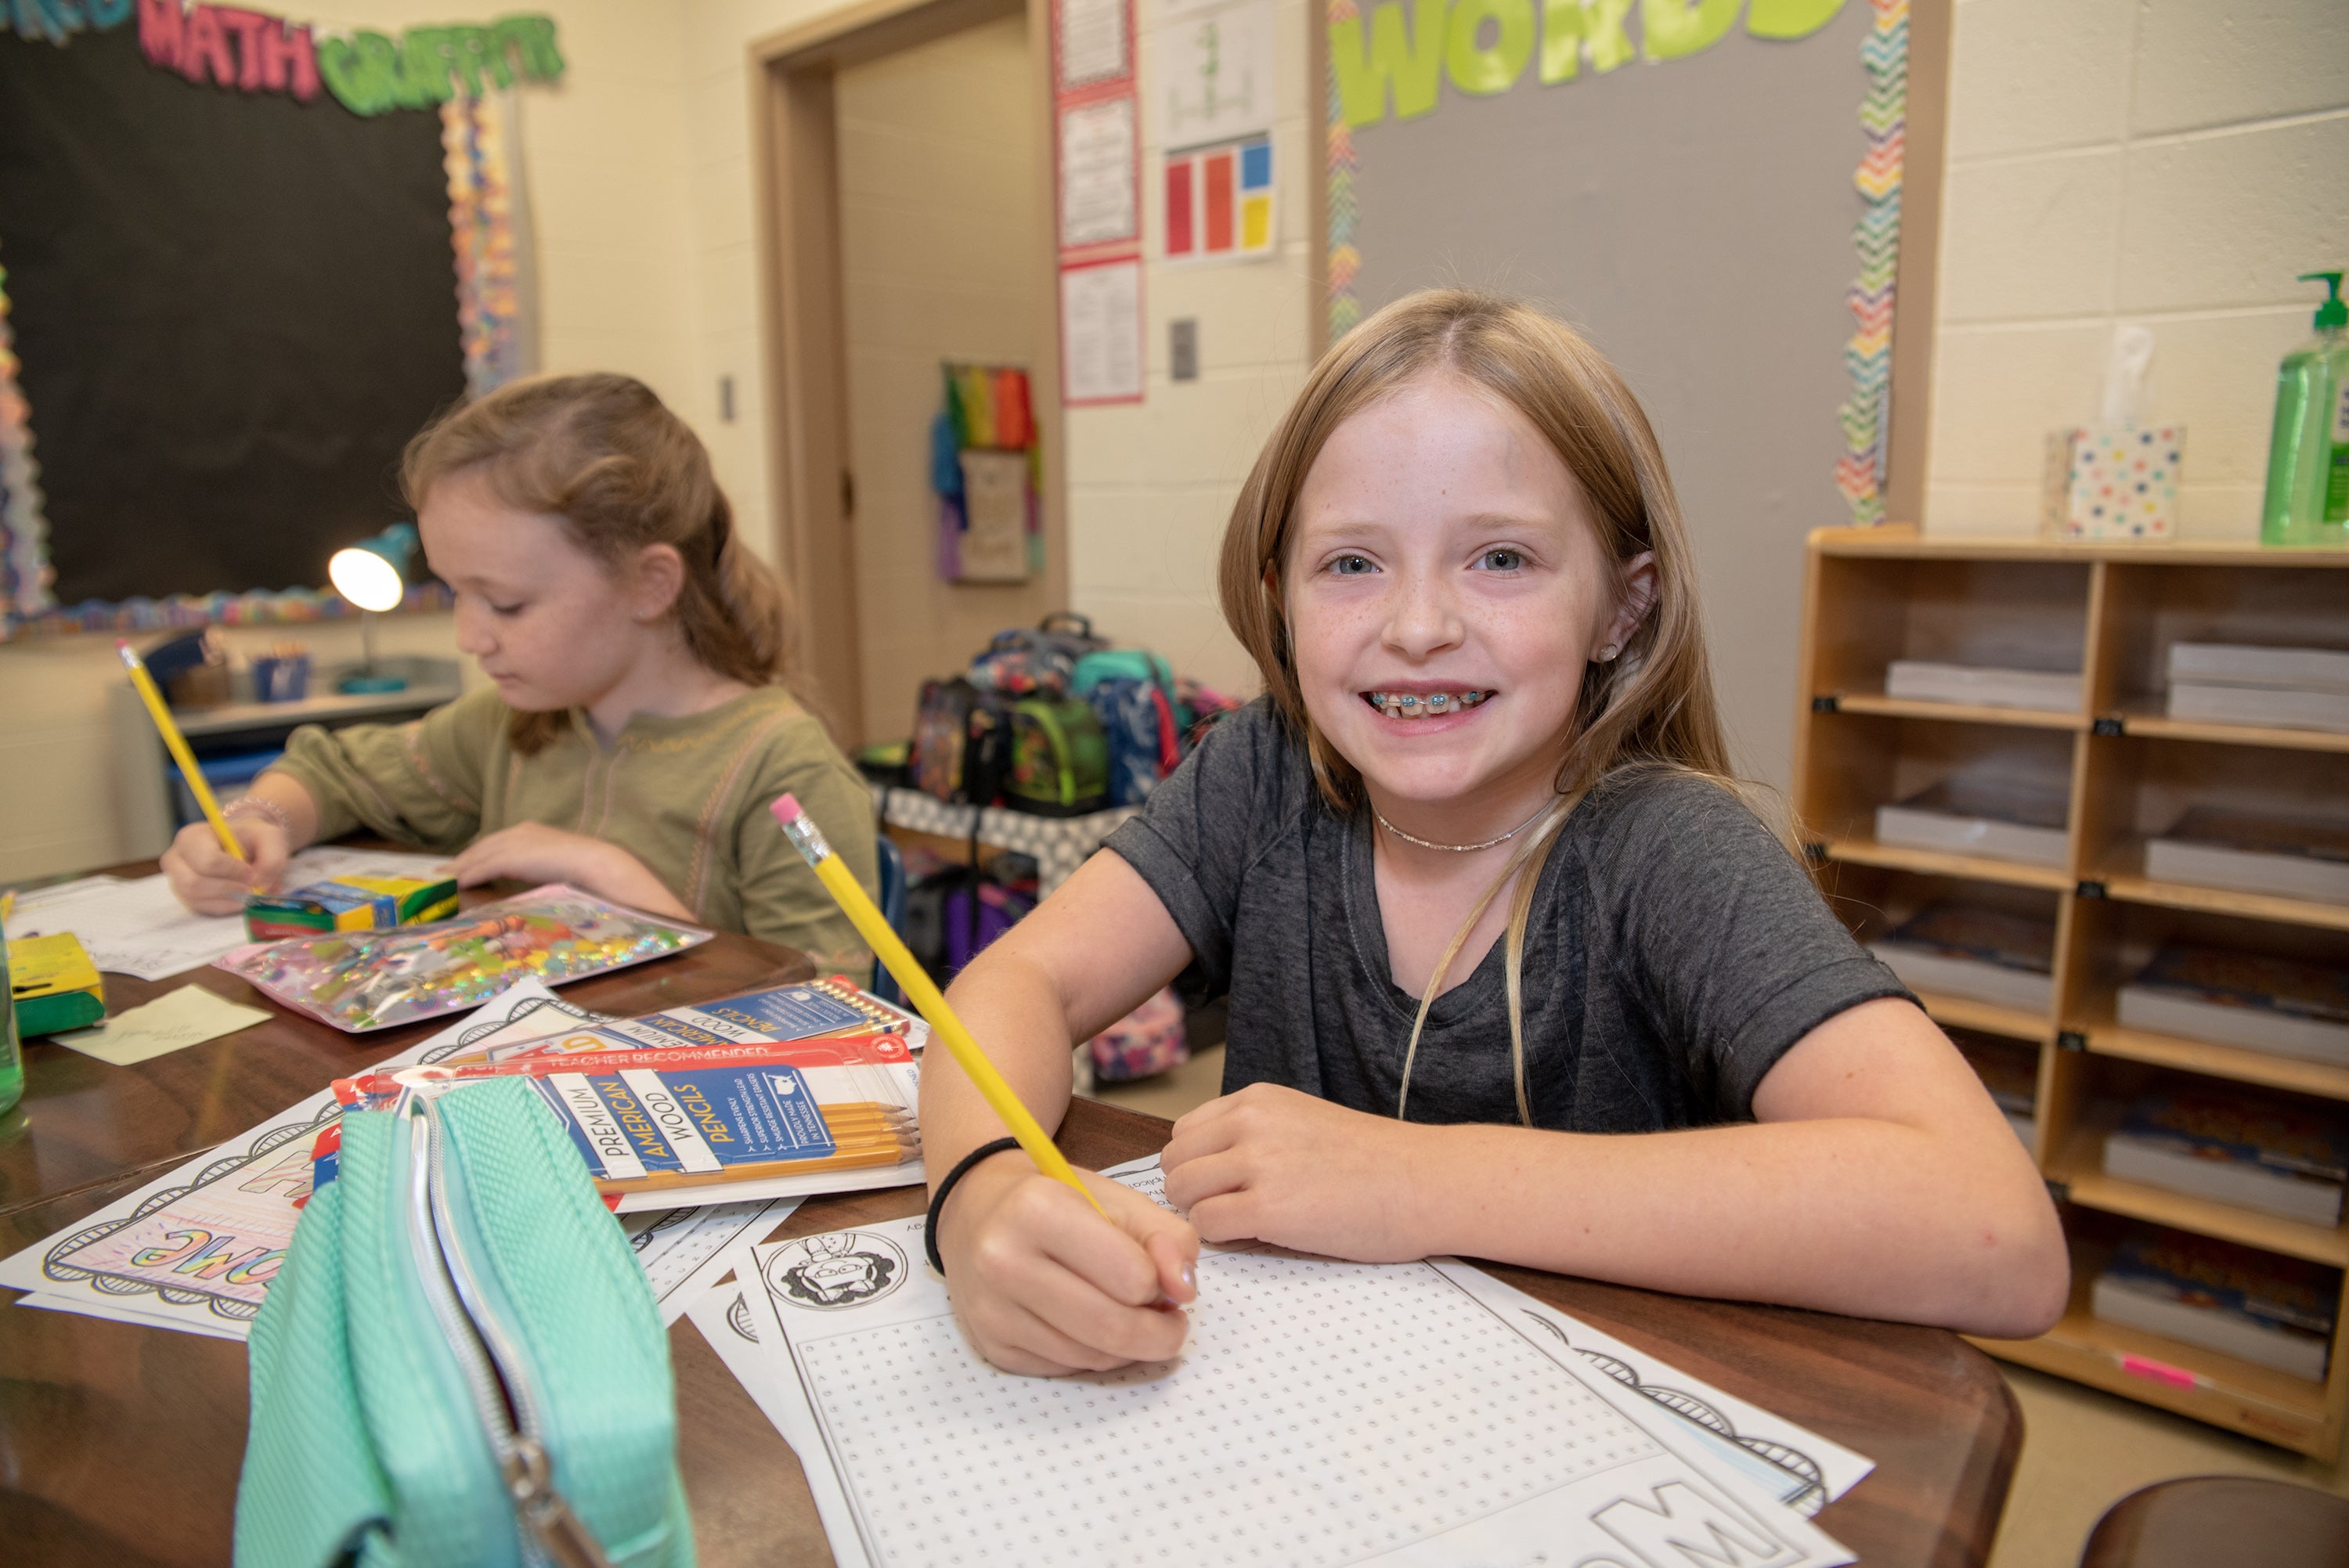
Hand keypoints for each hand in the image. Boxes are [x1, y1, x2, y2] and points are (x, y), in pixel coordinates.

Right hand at [160, 816, 287, 913]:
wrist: (242, 847)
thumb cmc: (251, 840)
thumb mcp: (269, 838)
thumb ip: (272, 857)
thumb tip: (260, 884)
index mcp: (192, 837)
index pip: (207, 860)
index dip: (232, 871)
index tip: (252, 874)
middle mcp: (177, 859)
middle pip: (194, 882)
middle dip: (228, 889)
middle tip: (251, 889)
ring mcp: (177, 880)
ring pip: (195, 898)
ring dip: (226, 900)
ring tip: (247, 894)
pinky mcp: (185, 897)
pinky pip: (200, 908)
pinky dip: (224, 907)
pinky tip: (239, 900)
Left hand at [449, 823, 628, 894]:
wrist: (594, 863)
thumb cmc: (584, 866)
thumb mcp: (555, 861)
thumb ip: (538, 864)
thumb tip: (532, 875)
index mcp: (529, 830)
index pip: (495, 842)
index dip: (477, 854)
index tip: (463, 865)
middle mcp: (518, 832)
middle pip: (481, 847)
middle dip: (461, 860)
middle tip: (442, 873)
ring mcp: (514, 843)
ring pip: (477, 857)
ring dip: (458, 869)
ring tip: (441, 880)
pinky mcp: (512, 858)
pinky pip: (482, 868)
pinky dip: (468, 876)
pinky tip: (456, 885)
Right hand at [938, 1152, 1199, 1376]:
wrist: (976, 1212)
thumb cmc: (1056, 1201)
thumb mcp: (1116, 1200)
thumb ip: (1166, 1236)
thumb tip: (1184, 1290)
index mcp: (1038, 1210)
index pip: (1132, 1277)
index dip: (1160, 1282)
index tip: (1160, 1275)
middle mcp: (1004, 1261)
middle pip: (1112, 1327)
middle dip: (1160, 1334)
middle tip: (1172, 1322)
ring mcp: (992, 1309)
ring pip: (1091, 1357)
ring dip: (1128, 1347)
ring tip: (1130, 1316)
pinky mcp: (991, 1345)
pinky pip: (1065, 1368)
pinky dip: (1093, 1355)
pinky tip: (1090, 1325)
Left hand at [1161, 1083, 1436, 1260]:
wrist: (1426, 1181)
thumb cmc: (1376, 1162)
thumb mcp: (1304, 1122)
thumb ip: (1254, 1135)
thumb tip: (1206, 1168)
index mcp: (1257, 1100)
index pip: (1184, 1132)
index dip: (1197, 1166)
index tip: (1224, 1185)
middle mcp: (1251, 1123)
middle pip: (1175, 1163)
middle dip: (1193, 1192)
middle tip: (1230, 1210)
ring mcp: (1258, 1164)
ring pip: (1182, 1192)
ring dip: (1204, 1215)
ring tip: (1246, 1223)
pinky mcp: (1269, 1208)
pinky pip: (1207, 1225)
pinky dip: (1223, 1238)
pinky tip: (1260, 1235)